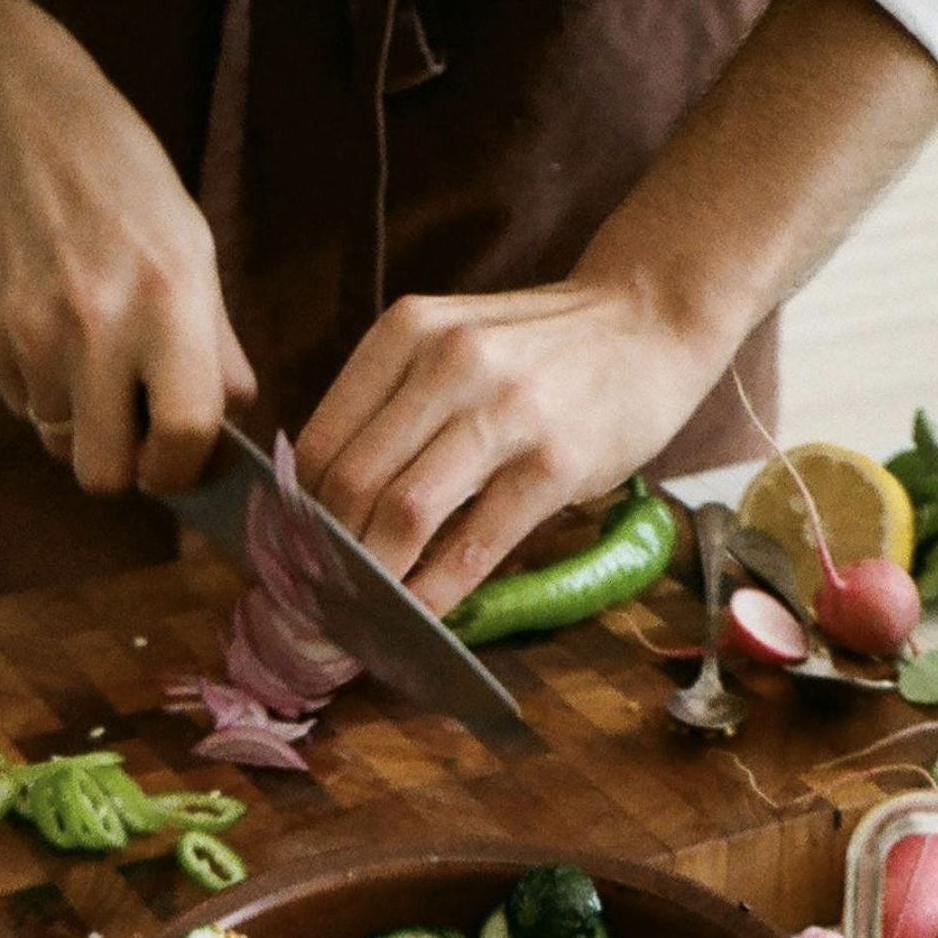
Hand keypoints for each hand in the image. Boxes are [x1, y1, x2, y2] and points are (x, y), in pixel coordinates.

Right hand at [0, 2, 254, 493]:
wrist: (20, 121)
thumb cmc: (126, 188)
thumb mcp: (195, 253)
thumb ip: (215, 351)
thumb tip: (226, 435)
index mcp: (170, 304)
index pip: (184, 436)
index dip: (182, 469)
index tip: (178, 462)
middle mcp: (98, 325)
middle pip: (102, 473)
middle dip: (121, 464)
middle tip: (131, 429)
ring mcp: (31, 332)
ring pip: (57, 440)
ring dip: (78, 418)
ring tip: (88, 353)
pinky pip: (18, 402)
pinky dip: (38, 384)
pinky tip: (47, 323)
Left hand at [294, 268, 737, 613]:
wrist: (650, 319)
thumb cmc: (541, 347)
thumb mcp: (453, 343)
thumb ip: (392, 403)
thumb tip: (321, 502)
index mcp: (406, 333)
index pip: (318, 443)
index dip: (291, 516)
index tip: (287, 560)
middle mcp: (448, 364)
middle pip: (350, 484)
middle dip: (324, 557)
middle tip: (314, 602)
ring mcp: (505, 413)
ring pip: (403, 514)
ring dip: (372, 580)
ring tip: (358, 616)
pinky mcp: (555, 463)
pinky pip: (475, 544)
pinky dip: (437, 592)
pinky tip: (419, 618)